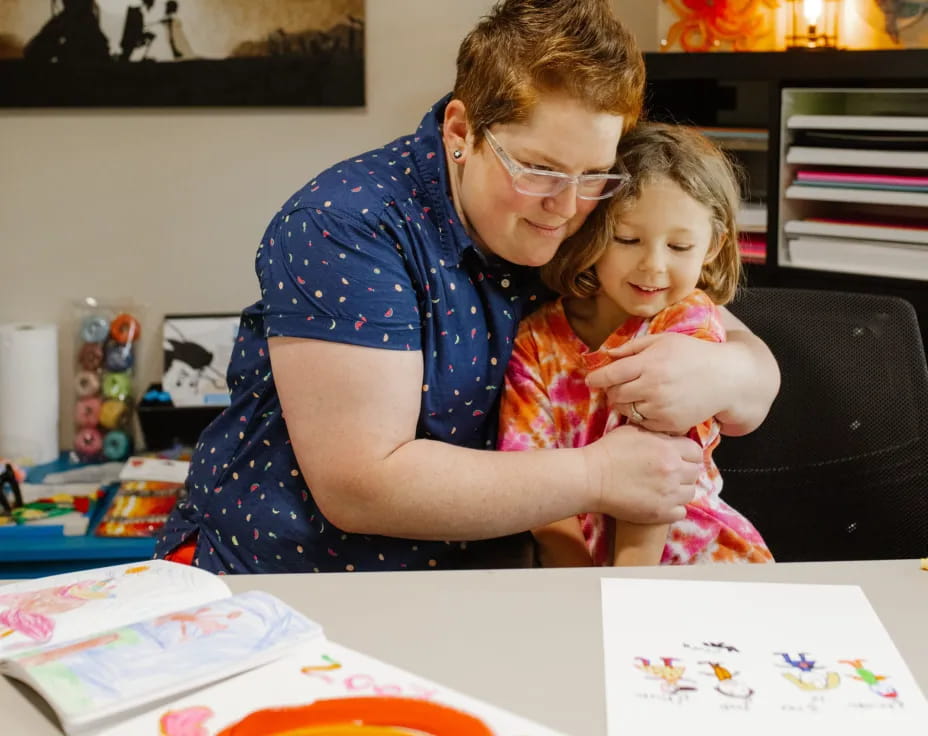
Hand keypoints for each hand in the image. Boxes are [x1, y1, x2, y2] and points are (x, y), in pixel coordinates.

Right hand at [583, 424, 700, 523]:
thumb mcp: (634, 431)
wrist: (590, 479)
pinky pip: (681, 512)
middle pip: (695, 473)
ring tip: (664, 488)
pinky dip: (673, 508)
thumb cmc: (607, 452)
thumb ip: (658, 434)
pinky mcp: (661, 513)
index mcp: (668, 449)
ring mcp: (669, 494)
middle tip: (668, 473)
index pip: (696, 452)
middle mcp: (673, 471)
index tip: (678, 457)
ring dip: (680, 490)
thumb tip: (671, 436)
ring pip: (690, 493)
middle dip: (684, 471)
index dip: (687, 454)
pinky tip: (659, 501)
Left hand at [585, 333, 728, 433]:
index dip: (596, 378)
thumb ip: (633, 347)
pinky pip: (642, 423)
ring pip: (626, 410)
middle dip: (612, 390)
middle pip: (615, 394)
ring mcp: (661, 407)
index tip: (591, 379)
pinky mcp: (668, 423)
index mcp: (649, 364)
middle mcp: (652, 387)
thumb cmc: (692, 354)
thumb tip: (606, 354)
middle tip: (618, 386)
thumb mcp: (663, 341)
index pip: (610, 375)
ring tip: (636, 394)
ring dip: (625, 403)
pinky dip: (641, 416)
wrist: (725, 378)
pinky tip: (650, 405)